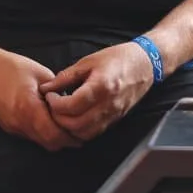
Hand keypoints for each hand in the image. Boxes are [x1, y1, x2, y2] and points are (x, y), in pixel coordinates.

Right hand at [0, 48, 83, 150]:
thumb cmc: (13, 67)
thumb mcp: (42, 74)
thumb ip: (58, 92)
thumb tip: (71, 103)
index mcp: (29, 108)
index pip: (54, 134)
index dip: (70, 138)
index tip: (82, 135)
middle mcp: (19, 122)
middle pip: (48, 143)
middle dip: (64, 141)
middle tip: (78, 136)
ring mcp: (12, 126)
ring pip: (39, 141)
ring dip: (53, 138)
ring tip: (65, 128)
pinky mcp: (7, 126)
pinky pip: (29, 136)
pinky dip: (41, 133)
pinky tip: (48, 122)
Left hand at [39, 42, 154, 141]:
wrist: (145, 64)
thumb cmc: (118, 58)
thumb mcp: (88, 62)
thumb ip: (66, 76)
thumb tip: (46, 88)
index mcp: (101, 86)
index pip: (71, 106)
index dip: (55, 104)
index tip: (50, 96)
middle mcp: (108, 104)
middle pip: (75, 125)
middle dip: (58, 119)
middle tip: (53, 107)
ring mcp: (113, 114)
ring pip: (84, 134)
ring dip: (69, 128)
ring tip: (63, 114)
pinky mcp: (115, 120)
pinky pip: (94, 133)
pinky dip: (81, 131)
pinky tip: (76, 118)